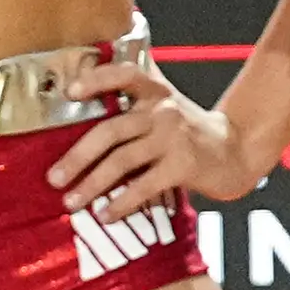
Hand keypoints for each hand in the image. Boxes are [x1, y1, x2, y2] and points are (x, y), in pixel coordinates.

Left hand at [45, 52, 270, 216]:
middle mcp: (163, 108)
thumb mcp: (164, 107)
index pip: (124, 74)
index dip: (96, 80)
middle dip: (77, 157)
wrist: (234, 151)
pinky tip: (106, 214)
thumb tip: (76, 114)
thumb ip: (132, 104)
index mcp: (155, 90)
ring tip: (72, 202)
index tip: (70, 92)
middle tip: (54, 178)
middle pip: (111, 130)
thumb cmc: (188, 132)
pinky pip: (144, 185)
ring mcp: (175, 136)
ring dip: (92, 184)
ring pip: (122, 160)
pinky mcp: (184, 164)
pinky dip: (121, 202)